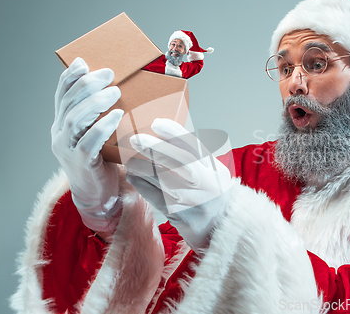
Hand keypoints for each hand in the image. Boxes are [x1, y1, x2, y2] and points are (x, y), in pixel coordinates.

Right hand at [51, 57, 123, 232]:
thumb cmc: (103, 159)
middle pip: (68, 104)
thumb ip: (98, 113)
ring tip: (115, 92)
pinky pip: (88, 142)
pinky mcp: (81, 163)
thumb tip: (112, 86)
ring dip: (95, 102)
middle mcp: (59, 134)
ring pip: (74, 120)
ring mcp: (67, 149)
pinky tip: (117, 116)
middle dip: (87, 85)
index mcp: (61, 124)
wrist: (100, 194)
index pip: (61, 95)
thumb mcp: (98, 132)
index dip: (70, 77)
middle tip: (109, 74)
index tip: (84, 63)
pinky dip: (102, 127)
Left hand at [125, 118, 231, 250]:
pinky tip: (133, 174)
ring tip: (130, 157)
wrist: (219, 226)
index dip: (173, 132)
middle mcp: (201, 183)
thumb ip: (196, 154)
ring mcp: (186, 198)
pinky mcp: (172, 211)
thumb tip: (167, 134)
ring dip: (140, 164)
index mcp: (212, 169)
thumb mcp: (214, 170)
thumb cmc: (213, 192)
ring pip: (157, 176)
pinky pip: (150, 193)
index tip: (157, 123)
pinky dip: (138, 181)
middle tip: (135, 139)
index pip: (192, 145)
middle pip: (173, 159)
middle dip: (152, 147)